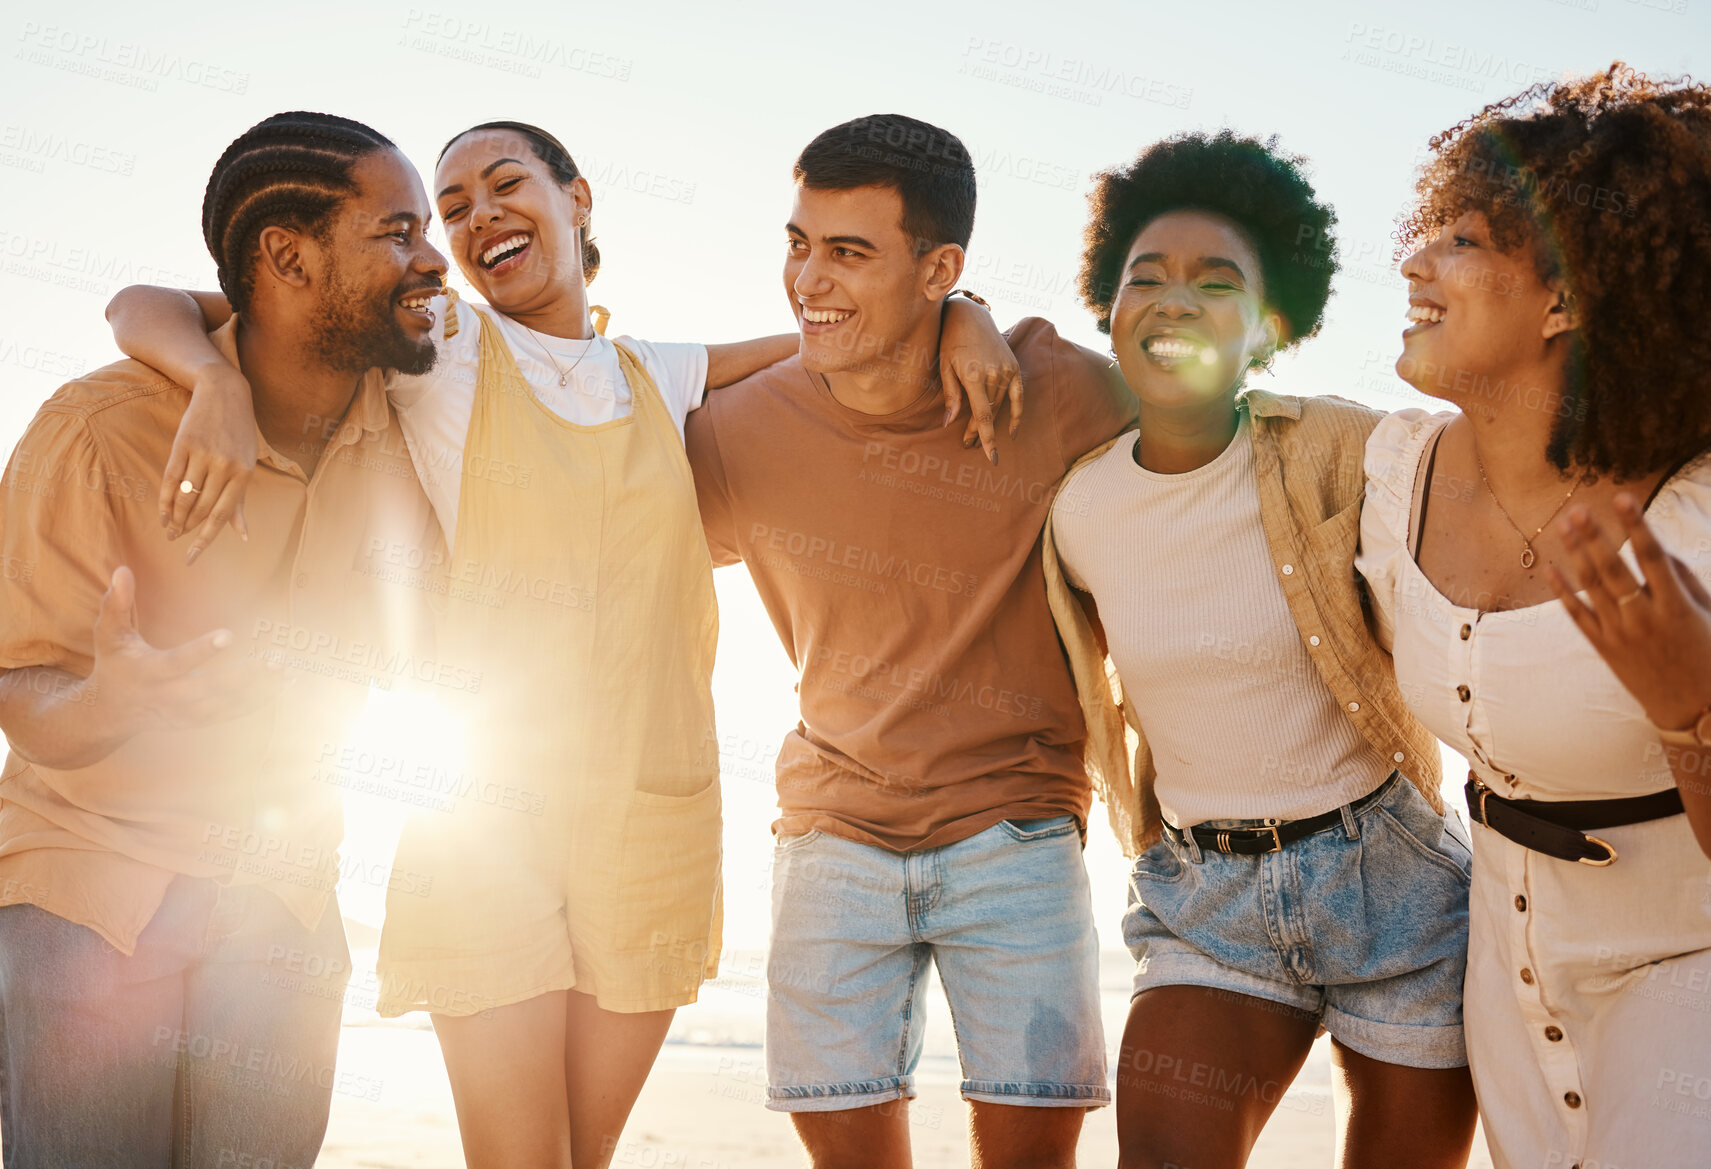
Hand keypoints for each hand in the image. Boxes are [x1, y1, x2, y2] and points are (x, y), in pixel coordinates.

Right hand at [87, 567, 283, 732]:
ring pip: (227, 706)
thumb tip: (122, 570)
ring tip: (287, 672)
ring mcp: (186, 713)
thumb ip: (115, 603)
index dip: (202, 651)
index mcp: (149, 672)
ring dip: (259, 691)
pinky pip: (232, 714)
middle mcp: (170, 696)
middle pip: (211, 690)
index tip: (229, 635)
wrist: (111, 713)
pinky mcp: (198, 721)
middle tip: (275, 661)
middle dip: (244, 678)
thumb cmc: (114, 664)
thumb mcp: (108, 634)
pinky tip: (283, 686)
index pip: (177, 662)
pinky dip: (258, 702)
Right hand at [161, 363, 255, 563]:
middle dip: (187, 528)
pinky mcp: (183, 445)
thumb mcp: (246, 464)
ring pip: (184, 496)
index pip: (222, 516)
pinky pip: (170, 479)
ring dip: (174, 517)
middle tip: (176, 539)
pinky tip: (162, 513)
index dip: (205, 540)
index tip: (191, 558)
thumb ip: (239, 500)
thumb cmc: (238, 434)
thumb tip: (242, 535)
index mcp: (243, 474)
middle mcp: (224, 466)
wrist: (223, 392)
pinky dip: (164, 499)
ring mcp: (203, 455)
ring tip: (169, 529)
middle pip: (200, 508)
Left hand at [939, 297, 1022, 465]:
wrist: (970, 317)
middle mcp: (994, 374)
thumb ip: (951, 395)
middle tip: (967, 445)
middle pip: (989, 413)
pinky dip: (1016, 414)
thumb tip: (950, 423)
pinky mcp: (1014, 367)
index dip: (986, 438)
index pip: (983, 416)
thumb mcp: (944, 367)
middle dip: (978, 432)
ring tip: (977, 437)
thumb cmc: (950, 342)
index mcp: (974, 375)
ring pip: (1000, 406)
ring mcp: (1006, 370)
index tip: (991, 457)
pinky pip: (1018, 396)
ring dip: (990, 423)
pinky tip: (1012, 431)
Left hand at [1546, 495, 1710, 729]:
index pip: (1652, 556)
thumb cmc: (1709, 655)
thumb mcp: (1708, 615)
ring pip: (1592, 587)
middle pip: (1613, 568)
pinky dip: (1562, 591)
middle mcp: (1644, 619)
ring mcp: (1620, 634)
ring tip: (1564, 525)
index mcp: (1676, 607)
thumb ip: (1685, 581)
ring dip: (1576, 553)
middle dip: (1595, 536)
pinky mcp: (1604, 648)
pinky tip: (1550, 567)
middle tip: (1577, 508)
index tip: (1624, 497)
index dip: (1637, 525)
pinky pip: (1577, 616)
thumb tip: (1661, 550)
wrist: (1694, 710)